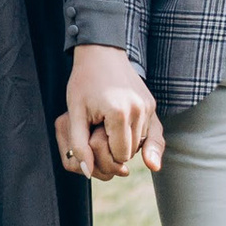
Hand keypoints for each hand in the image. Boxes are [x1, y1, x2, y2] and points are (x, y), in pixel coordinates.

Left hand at [56, 46, 161, 182]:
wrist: (101, 52)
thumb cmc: (83, 82)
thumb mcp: (74, 113)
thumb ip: (79, 144)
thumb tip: (89, 172)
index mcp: (119, 114)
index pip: (120, 155)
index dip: (105, 152)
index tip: (94, 136)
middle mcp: (139, 110)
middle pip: (131, 151)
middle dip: (116, 148)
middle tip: (100, 130)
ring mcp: (148, 106)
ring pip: (140, 143)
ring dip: (126, 141)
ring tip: (109, 123)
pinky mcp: (151, 103)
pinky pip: (150, 132)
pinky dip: (139, 136)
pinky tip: (141, 148)